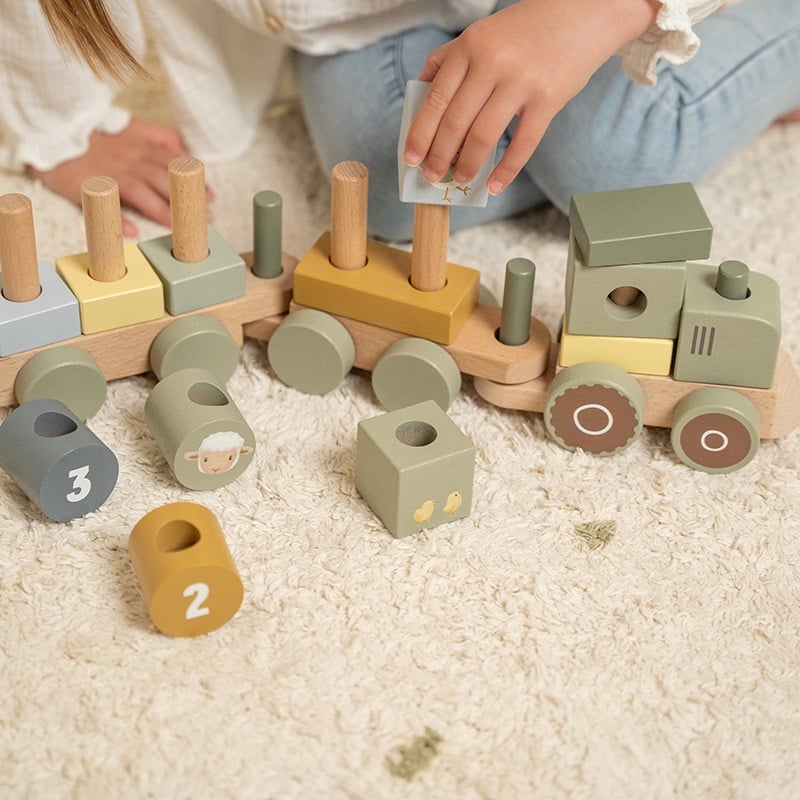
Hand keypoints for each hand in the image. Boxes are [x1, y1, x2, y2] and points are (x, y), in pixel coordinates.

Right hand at [27, 119, 212, 237]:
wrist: (51, 129)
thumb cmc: (94, 134)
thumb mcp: (130, 127)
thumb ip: (159, 136)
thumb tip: (186, 149)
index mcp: (140, 144)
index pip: (174, 161)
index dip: (194, 179)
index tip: (210, 196)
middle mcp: (129, 158)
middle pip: (163, 178)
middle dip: (186, 199)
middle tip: (204, 216)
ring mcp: (109, 171)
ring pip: (141, 191)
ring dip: (161, 210)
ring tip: (177, 227)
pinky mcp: (86, 183)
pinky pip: (104, 202)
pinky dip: (117, 218)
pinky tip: (130, 232)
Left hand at [403, 0, 658, 195]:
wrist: (585, 10)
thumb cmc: (528, 27)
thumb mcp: (481, 33)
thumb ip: (449, 58)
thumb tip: (420, 91)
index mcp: (470, 47)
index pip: (436, 98)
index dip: (420, 133)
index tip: (410, 157)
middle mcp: (492, 63)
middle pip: (456, 122)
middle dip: (439, 155)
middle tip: (432, 175)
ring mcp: (521, 82)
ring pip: (484, 136)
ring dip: (467, 165)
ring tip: (460, 180)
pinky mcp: (549, 99)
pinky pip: (523, 144)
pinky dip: (506, 170)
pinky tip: (494, 185)